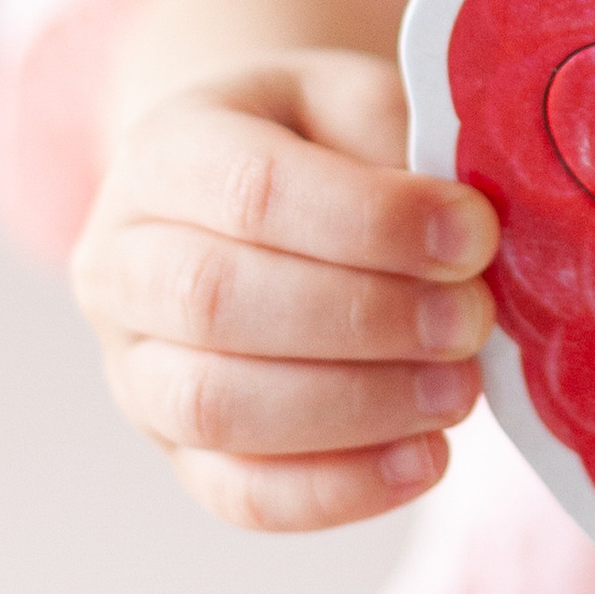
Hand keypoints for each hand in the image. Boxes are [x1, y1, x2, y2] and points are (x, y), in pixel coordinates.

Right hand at [71, 48, 500, 532]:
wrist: (250, 193)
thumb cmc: (320, 144)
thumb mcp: (353, 101)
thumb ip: (395, 147)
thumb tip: (466, 241)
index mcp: (165, 151)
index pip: (251, 189)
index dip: (371, 222)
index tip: (473, 238)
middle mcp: (121, 262)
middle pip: (216, 302)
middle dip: (364, 320)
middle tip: (470, 322)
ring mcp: (132, 367)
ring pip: (215, 406)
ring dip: (355, 409)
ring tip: (458, 392)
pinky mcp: (174, 449)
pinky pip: (238, 492)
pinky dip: (337, 489)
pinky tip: (424, 459)